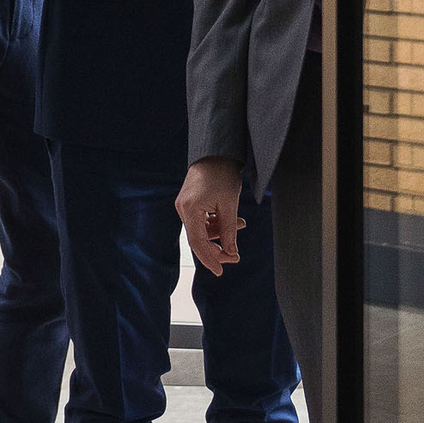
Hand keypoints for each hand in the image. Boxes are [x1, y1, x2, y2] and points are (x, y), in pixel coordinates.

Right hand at [176, 157, 246, 276]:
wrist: (216, 151)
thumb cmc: (222, 173)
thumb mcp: (230, 204)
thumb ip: (229, 231)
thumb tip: (231, 252)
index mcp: (190, 209)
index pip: (198, 243)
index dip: (209, 259)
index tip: (220, 271)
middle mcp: (183, 208)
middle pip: (199, 238)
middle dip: (218, 248)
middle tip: (235, 255)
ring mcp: (185, 204)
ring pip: (201, 230)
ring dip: (220, 233)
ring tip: (240, 225)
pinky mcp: (189, 201)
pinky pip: (202, 220)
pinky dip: (216, 224)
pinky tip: (231, 220)